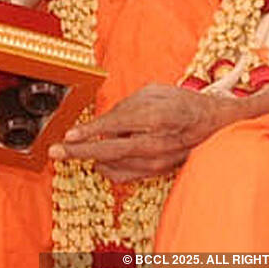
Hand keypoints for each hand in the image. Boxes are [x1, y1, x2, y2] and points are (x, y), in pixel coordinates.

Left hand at [48, 84, 237, 181]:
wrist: (212, 125)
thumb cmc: (181, 103)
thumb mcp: (152, 92)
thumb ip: (126, 106)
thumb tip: (102, 122)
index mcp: (154, 116)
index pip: (113, 126)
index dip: (88, 132)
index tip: (68, 135)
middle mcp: (155, 142)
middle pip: (108, 151)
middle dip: (78, 152)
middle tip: (55, 152)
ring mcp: (156, 161)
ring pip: (113, 165)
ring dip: (91, 158)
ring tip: (76, 149)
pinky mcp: (157, 172)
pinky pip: (124, 175)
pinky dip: (107, 168)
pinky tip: (99, 159)